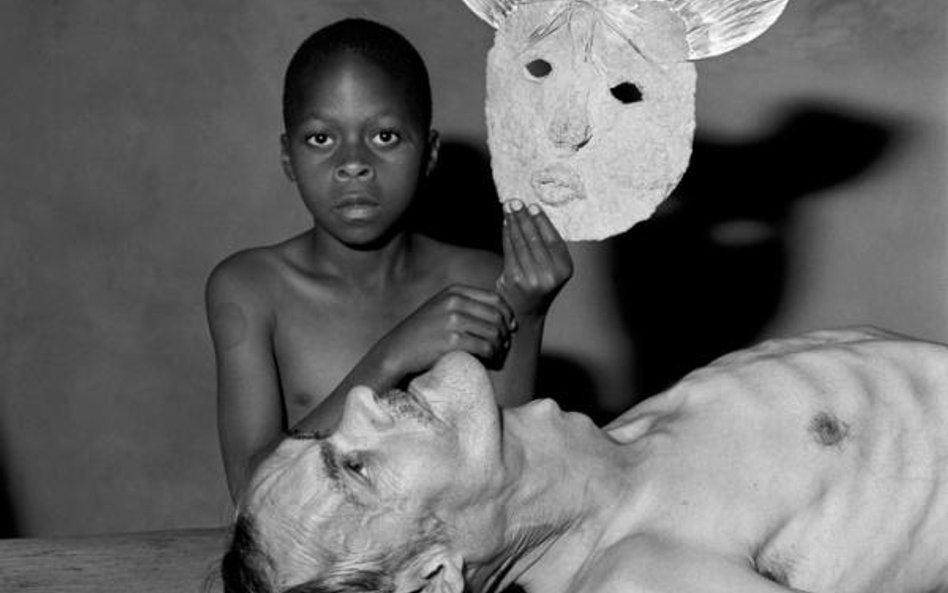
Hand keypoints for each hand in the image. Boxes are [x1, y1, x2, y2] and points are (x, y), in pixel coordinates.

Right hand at [377, 284, 515, 375]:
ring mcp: (452, 320)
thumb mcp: (440, 307)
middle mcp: (454, 302)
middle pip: (497, 317)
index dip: (508, 314)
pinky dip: (492, 356)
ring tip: (498, 354)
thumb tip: (500, 313)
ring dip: (500, 346)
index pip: (495, 299)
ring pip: (493, 333)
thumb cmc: (422, 332)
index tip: (511, 327)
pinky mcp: (451, 340)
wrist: (397, 350)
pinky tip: (490, 360)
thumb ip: (464, 304)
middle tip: (504, 345)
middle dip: (505, 333)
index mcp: (454, 291)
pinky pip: (485, 347)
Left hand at [497, 200, 572, 320]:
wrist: (526, 310)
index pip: (552, 239)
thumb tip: (532, 213)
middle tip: (515, 201)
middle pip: (534, 238)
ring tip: (508, 208)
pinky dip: (506, 234)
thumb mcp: (553, 267)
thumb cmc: (540, 282)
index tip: (532, 206)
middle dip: (523, 217)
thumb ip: (548, 246)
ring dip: (513, 222)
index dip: (542, 221)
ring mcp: (531, 277)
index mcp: (564, 269)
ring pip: (520, 243)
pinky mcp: (514, 278)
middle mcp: (550, 274)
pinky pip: (509, 250)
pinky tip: (505, 224)